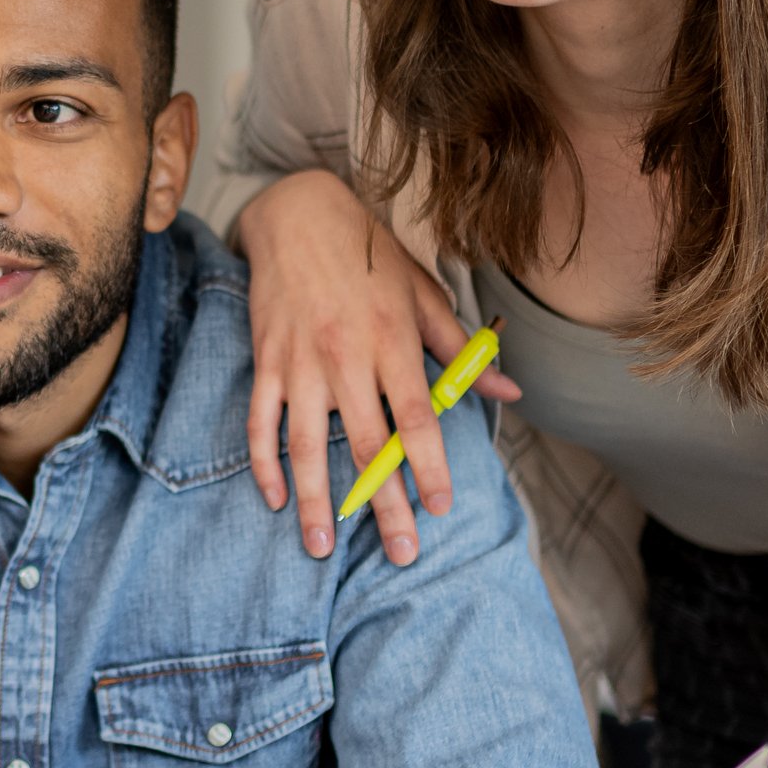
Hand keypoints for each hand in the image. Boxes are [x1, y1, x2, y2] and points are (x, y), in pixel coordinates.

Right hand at [232, 169, 493, 565]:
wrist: (298, 214)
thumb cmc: (370, 257)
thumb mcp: (424, 294)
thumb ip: (460, 348)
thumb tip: (507, 388)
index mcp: (392, 341)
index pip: (417, 417)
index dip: (429, 466)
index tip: (439, 507)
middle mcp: (346, 357)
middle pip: (367, 443)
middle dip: (384, 504)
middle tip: (399, 552)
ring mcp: (300, 363)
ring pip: (306, 444)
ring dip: (315, 500)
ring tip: (321, 547)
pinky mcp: (266, 363)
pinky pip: (260, 423)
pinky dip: (264, 465)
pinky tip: (275, 500)